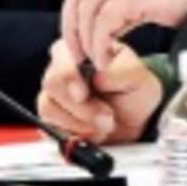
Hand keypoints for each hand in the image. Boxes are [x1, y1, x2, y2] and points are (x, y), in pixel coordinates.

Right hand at [37, 39, 160, 144]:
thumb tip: (98, 78)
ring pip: (48, 107)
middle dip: (80, 106)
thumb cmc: (133, 90)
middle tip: (106, 117)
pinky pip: (50, 128)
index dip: (69, 76)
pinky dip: (73, 135)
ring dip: (78, 123)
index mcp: (79, 50)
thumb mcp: (136, 75)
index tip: (83, 94)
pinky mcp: (53, 119)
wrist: (137, 119)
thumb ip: (119, 71)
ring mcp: (55, 96)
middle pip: (52, 84)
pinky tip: (92, 133)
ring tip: (104, 126)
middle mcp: (61, 70)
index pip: (61, 56)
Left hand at [61, 0, 186, 68]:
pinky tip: (108, 58)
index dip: (72, 12)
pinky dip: (101, 47)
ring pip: (88, 13)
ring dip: (89, 43)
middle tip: (78, 54)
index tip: (74, 34)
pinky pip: (104, 26)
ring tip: (98, 60)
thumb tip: (98, 19)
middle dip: (74, 29)